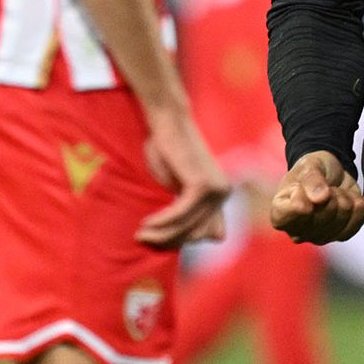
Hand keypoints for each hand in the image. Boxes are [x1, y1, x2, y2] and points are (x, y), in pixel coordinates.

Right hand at [137, 108, 231, 247]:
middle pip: (197, 235)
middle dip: (168, 240)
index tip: (156, 238)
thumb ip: (192, 209)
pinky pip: (181, 214)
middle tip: (141, 237)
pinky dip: (162, 221)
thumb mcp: (180, 186)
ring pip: (187, 226)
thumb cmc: (169, 153)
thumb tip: (216, 239)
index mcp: (221, 195)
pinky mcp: (202, 184)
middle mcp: (224, 193)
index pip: (208, 235)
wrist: (169, 123)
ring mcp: (216, 189)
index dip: (182, 240)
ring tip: (139, 234)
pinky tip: (146, 223)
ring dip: (160, 234)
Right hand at [269, 150, 363, 244]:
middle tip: (326, 187)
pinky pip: (357, 222)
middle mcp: (297, 231)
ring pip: (342, 218)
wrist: (329, 173)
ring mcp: (319, 237)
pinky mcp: (340, 235)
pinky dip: (357, 205)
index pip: (285, 217)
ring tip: (335, 191)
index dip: (298, 204)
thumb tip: (321, 198)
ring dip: (344, 198)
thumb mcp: (308, 166)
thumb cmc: (310, 171)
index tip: (302, 191)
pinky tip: (348, 198)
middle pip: (321, 217)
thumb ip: (311, 180)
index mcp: (281, 214)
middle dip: (329, 194)